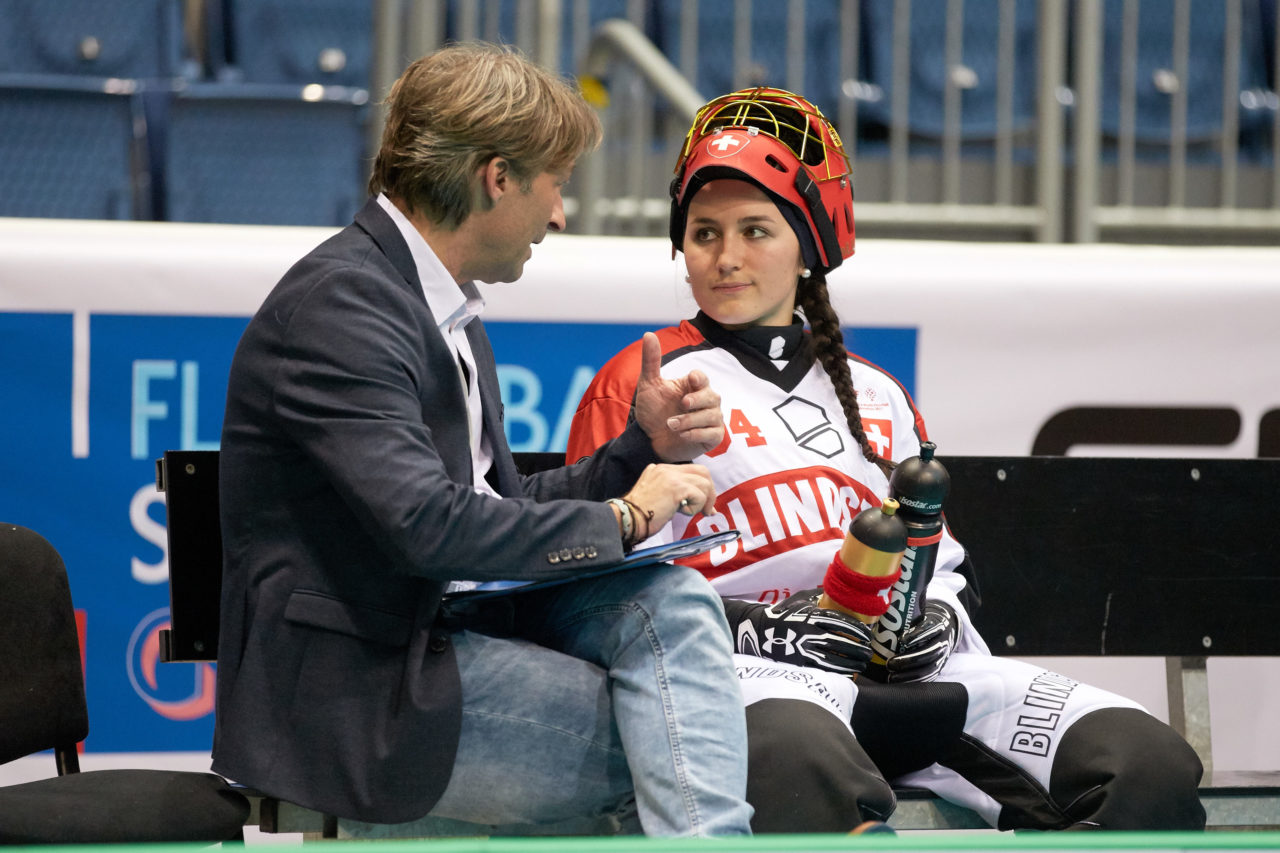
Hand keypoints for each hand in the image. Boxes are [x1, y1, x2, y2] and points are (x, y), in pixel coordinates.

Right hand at [620, 462, 716, 539]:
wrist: (628, 519)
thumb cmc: (639, 515)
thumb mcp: (657, 496)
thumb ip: (674, 492)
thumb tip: (696, 500)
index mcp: (661, 469)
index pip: (691, 471)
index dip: (702, 487)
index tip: (704, 504)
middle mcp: (666, 469)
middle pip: (702, 471)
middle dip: (710, 491)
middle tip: (707, 510)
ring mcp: (671, 476)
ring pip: (704, 483)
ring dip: (702, 502)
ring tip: (688, 512)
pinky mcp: (676, 487)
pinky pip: (699, 495)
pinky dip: (695, 507)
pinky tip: (681, 513)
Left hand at [632, 332, 724, 461]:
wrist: (650, 440)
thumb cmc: (653, 411)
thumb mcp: (648, 385)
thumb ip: (651, 361)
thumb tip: (648, 334)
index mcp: (693, 387)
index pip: (702, 378)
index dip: (699, 378)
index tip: (691, 380)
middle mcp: (706, 401)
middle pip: (712, 396)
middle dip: (697, 400)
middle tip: (683, 404)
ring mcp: (711, 419)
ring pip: (711, 416)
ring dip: (690, 420)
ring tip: (671, 424)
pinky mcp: (713, 437)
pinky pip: (713, 433)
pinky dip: (697, 434)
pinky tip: (682, 435)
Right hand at [729, 589, 873, 676]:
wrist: (757, 630)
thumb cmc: (781, 613)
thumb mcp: (798, 600)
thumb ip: (817, 597)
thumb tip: (836, 592)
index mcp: (810, 616)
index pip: (840, 622)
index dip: (857, 630)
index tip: (867, 635)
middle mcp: (808, 632)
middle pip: (840, 643)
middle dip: (858, 649)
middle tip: (868, 653)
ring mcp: (802, 649)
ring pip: (833, 659)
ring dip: (851, 664)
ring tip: (861, 665)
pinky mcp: (797, 663)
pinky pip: (820, 670)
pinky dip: (836, 673)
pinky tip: (847, 674)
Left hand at [884, 601, 960, 682]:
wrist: (944, 630)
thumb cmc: (923, 622)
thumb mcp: (919, 616)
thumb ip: (904, 619)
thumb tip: (877, 619)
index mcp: (937, 624)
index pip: (929, 629)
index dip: (916, 635)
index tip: (901, 640)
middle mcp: (942, 641)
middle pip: (928, 653)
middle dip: (908, 660)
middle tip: (890, 664)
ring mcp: (942, 656)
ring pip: (928, 668)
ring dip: (909, 674)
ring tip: (891, 677)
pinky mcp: (939, 667)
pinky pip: (928, 677)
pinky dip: (914, 681)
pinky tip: (900, 682)